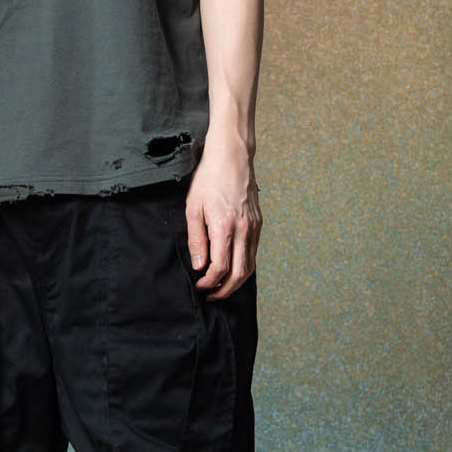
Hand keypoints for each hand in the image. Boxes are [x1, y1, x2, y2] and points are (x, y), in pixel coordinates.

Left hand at [184, 142, 259, 299]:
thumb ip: (197, 239)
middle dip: (224, 290)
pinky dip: (243, 266)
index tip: (200, 285)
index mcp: (225, 227)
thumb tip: (199, 265)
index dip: (209, 282)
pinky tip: (231, 267)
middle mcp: (244, 230)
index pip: (220, 268)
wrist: (232, 157)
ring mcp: (254, 227)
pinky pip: (253, 253)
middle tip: (211, 295)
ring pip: (250, 266)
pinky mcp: (258, 223)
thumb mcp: (193, 208)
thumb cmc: (209, 179)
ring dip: (236, 282)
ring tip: (220, 286)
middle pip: (238, 274)